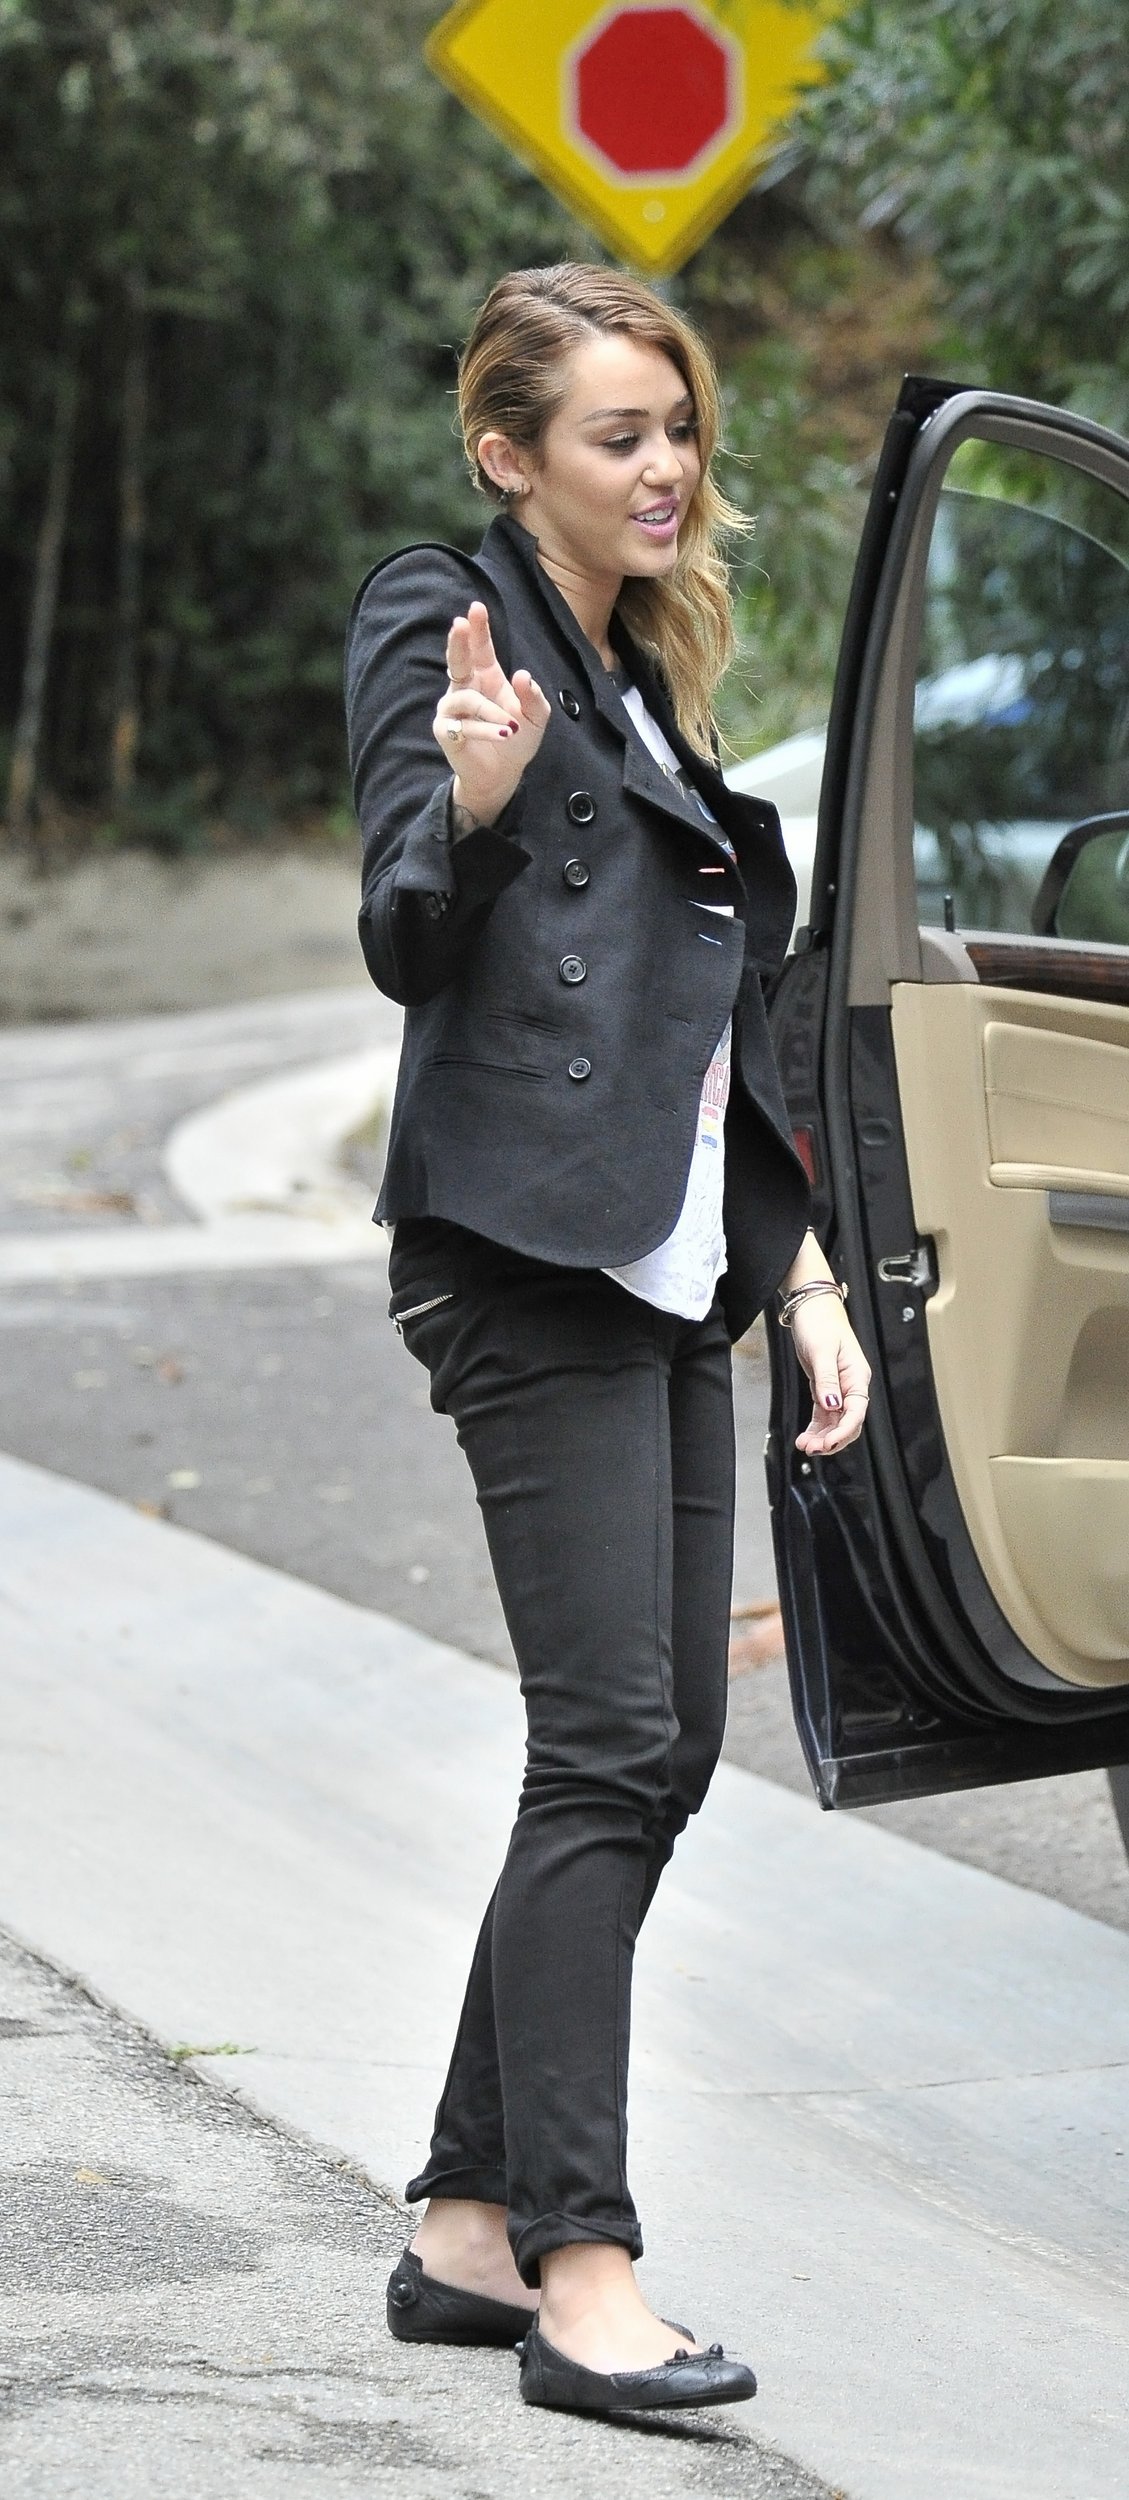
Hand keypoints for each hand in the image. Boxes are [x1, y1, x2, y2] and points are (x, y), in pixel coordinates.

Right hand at [432, 601, 550, 826]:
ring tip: (511, 727)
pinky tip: (503, 734)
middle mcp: (466, 687)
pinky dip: (486, 730)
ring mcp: (453, 708)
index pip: (480, 648)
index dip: (478, 629)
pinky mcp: (446, 731)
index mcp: (487, 676)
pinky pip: (464, 725)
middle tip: (459, 624)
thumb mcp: (537, 717)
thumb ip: (533, 696)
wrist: (503, 774)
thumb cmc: (518, 739)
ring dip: (491, 711)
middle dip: (457, 642)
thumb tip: (522, 675)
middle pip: (458, 660)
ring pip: (466, 699)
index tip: (476, 608)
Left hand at [790, 1296, 870, 1457]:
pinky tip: (806, 1437)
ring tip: (805, 1445)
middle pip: (848, 1422)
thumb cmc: (820, 1322)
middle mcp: (851, 1384)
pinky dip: (816, 1427)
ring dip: (822, 1436)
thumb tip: (832, 1405)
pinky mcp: (825, 1387)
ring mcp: (839, 1387)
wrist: (810, 1307)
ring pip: (834, 1421)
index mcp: (857, 1376)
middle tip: (812, 1448)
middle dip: (832, 1439)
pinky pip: (824, 1414)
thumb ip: (827, 1380)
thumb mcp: (822, 1351)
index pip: (856, 1412)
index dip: (844, 1431)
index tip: (828, 1443)